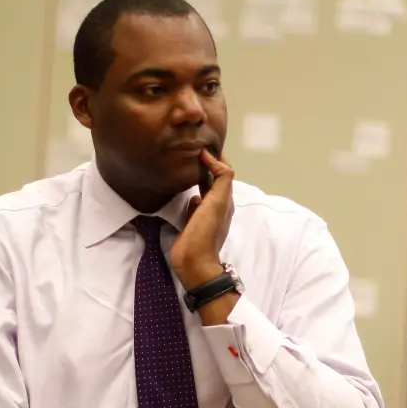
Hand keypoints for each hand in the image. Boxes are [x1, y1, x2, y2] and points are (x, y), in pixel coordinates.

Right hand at [168, 149, 234, 290]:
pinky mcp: (192, 221)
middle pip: (215, 179)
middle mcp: (217, 205)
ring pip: (204, 189)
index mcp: (225, 200)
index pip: (225, 172)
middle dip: (207, 165)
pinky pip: (193, 202)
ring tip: (186, 164)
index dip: (217, 158)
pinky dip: (190, 191)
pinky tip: (181, 187)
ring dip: (198, 177)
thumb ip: (221, 179)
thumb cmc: (206, 232)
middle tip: (192, 150)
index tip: (203, 145)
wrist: (194, 262)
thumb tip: (211, 158)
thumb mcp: (218, 202)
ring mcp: (204, 214)